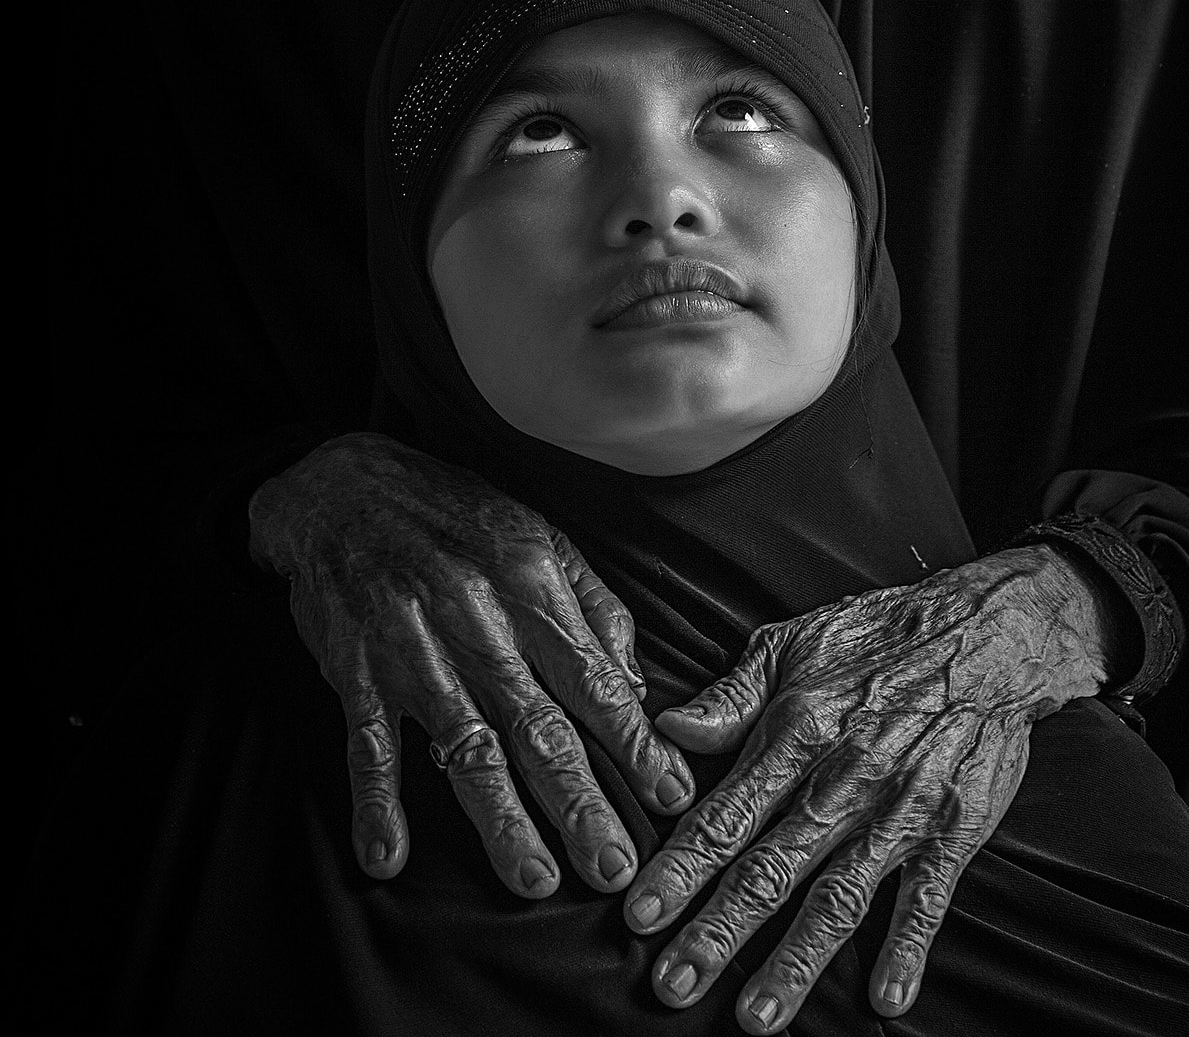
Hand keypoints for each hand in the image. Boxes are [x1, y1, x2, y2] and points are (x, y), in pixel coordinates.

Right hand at [248, 432, 692, 895]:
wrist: (340, 485)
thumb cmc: (453, 515)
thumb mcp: (537, 535)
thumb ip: (592, 608)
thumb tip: (633, 684)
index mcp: (530, 584)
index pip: (594, 679)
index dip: (634, 743)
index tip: (670, 797)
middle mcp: (476, 618)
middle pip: (537, 726)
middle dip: (581, 802)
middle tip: (615, 869)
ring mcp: (412, 647)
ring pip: (465, 745)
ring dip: (500, 819)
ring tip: (534, 880)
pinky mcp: (355, 668)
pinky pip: (369, 743)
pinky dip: (376, 801)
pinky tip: (387, 856)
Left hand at [623, 547, 1113, 1027]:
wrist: (984, 632)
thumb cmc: (876, 636)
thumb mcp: (791, 644)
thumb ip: (730, 697)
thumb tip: (668, 729)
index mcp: (794, 731)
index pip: (723, 814)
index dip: (678, 868)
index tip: (638, 914)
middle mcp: (840, 779)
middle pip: (769, 869)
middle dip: (717, 931)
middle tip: (672, 985)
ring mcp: (898, 810)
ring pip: (837, 897)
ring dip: (795, 961)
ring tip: (755, 1018)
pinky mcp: (952, 830)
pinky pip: (927, 898)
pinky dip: (907, 949)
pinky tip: (885, 999)